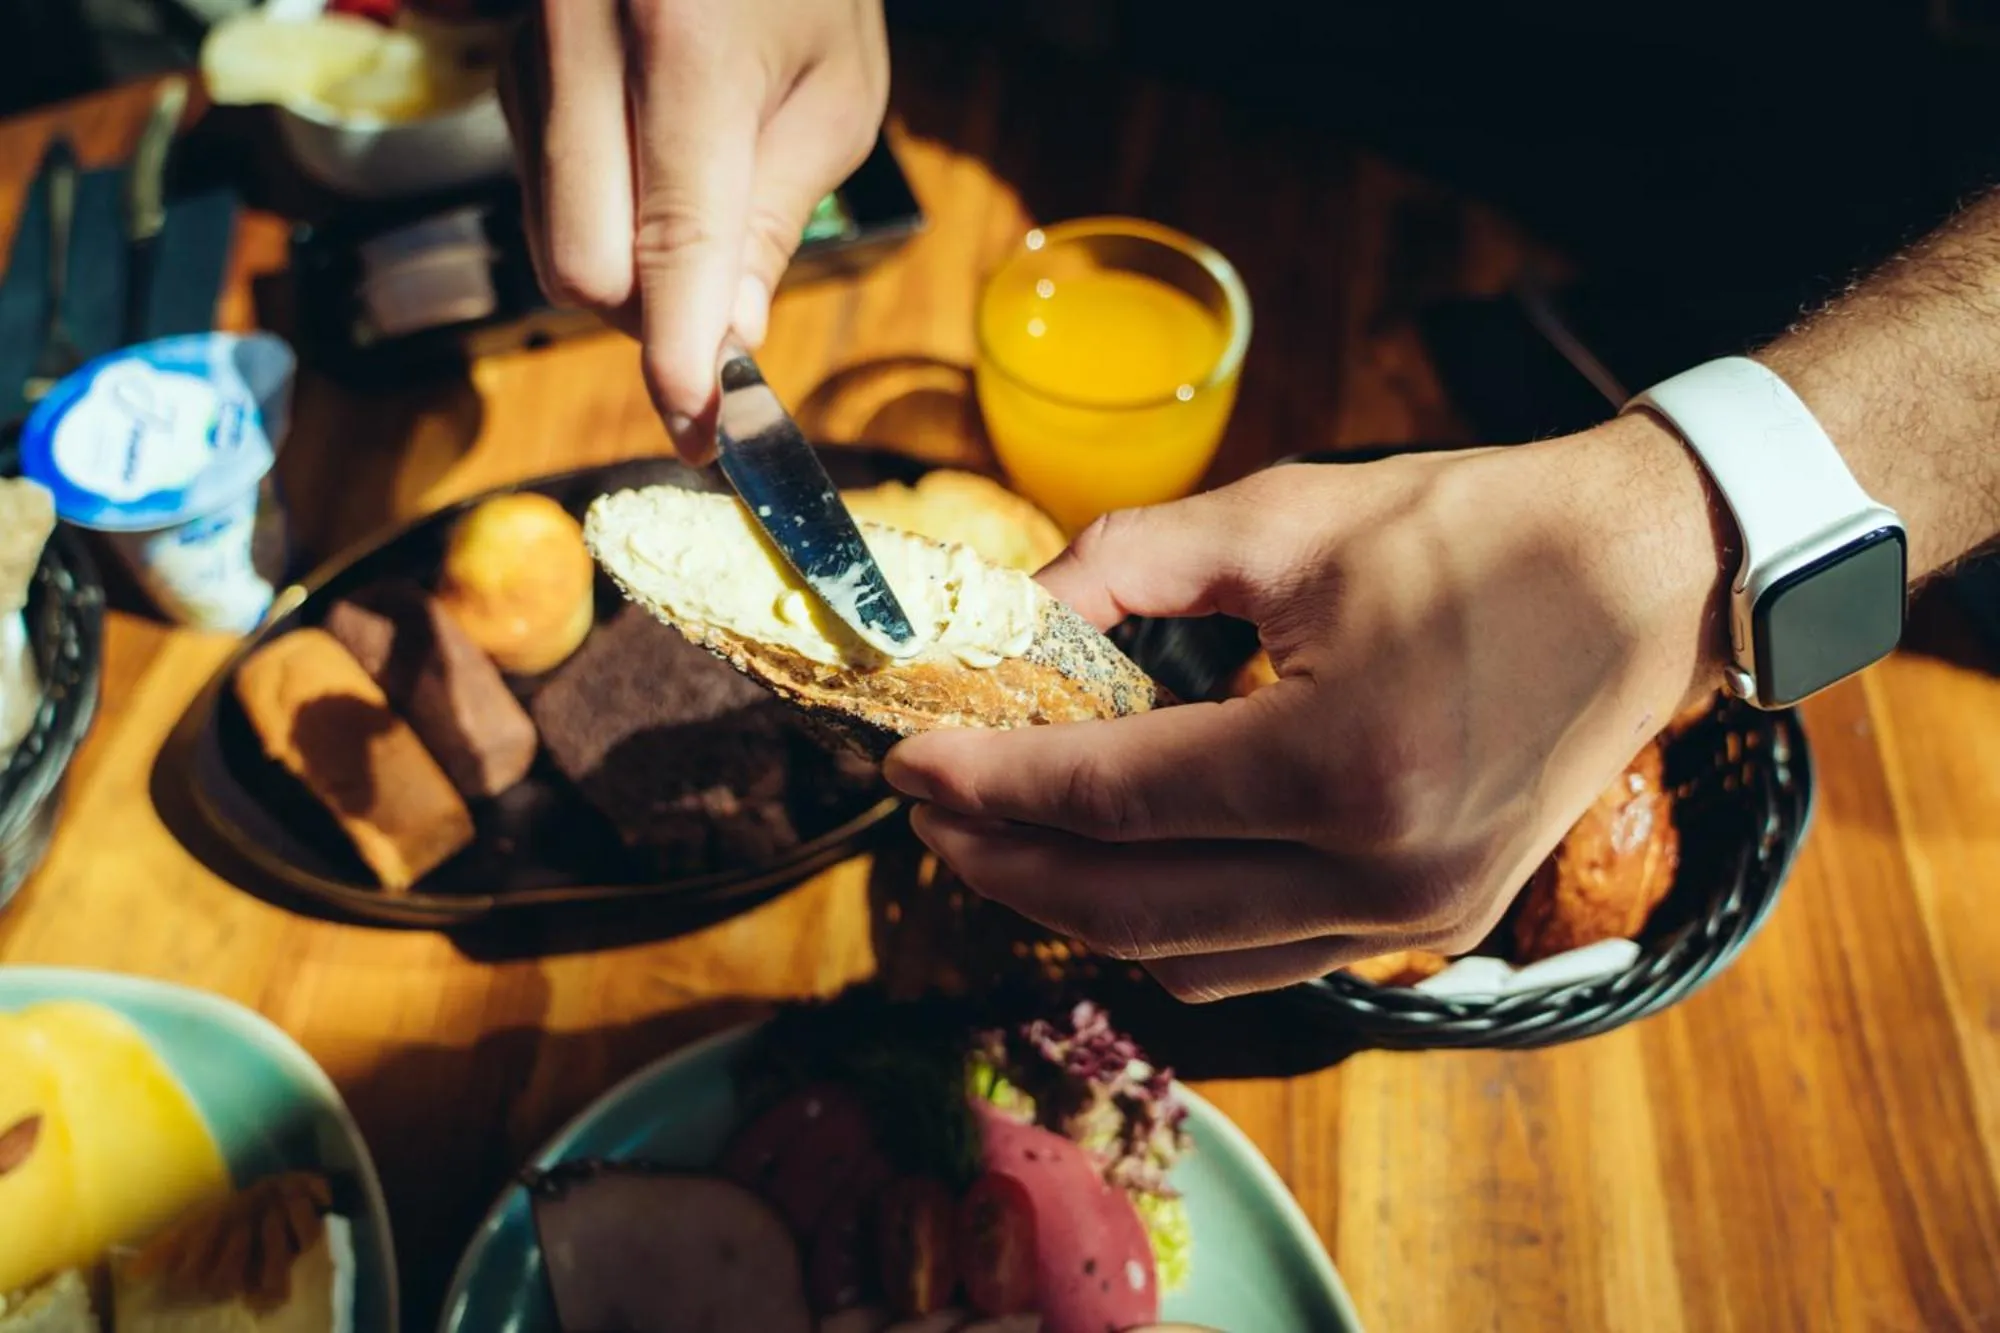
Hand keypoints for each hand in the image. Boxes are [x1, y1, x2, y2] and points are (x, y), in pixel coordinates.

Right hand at [500, 0, 888, 459]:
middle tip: (721, 321)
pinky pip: (540, 190)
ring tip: (702, 220)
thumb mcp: (835, 90)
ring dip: (627, 275)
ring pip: (551, 238)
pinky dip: (599, 221)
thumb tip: (727, 339)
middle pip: (582, 268)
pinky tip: (653, 175)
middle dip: (652, 323)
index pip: (671, 243)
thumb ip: (776, 218)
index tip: (698, 430)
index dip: (683, 354)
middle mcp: (577, 42)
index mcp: (681, 41)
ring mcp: (524, 51)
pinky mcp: (503, 61)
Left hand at [883, 418, 1730, 1000]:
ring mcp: (1408, 917)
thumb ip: (1128, 566)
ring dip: (1075, 905)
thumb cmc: (1476, 528)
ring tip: (1004, 838)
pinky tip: (1114, 870)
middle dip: (1006, 861)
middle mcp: (1376, 872)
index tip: (907, 759)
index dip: (990, 782)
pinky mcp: (1425, 925)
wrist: (1643, 578)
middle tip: (930, 810)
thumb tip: (1012, 616)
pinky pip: (1255, 960)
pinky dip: (1164, 927)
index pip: (1110, 798)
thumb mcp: (1286, 517)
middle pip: (1128, 906)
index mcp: (1338, 764)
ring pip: (1184, 955)